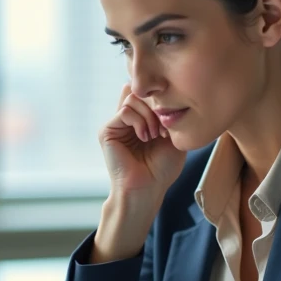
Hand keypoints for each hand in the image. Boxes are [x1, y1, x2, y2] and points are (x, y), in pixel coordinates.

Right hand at [99, 84, 185, 199]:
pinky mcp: (107, 130)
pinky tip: (145, 137)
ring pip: (133, 98)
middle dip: (156, 107)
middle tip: (164, 130)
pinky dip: (139, 121)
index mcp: (140, 121)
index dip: (160, 100)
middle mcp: (126, 121)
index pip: (146, 94)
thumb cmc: (162, 169)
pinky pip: (125, 110)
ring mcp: (116, 125)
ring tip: (155, 135)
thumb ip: (166, 113)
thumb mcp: (173, 136)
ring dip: (149, 115)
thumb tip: (158, 91)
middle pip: (140, 92)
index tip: (171, 121)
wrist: (148, 188)